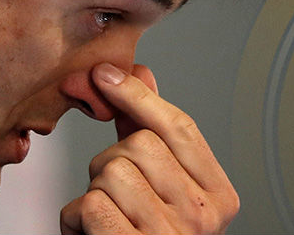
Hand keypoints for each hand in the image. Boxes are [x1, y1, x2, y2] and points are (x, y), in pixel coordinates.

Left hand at [60, 63, 239, 233]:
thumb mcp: (161, 189)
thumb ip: (153, 134)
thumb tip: (140, 75)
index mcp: (219, 197)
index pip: (181, 128)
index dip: (139, 96)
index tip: (106, 75)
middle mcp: (202, 219)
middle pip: (140, 145)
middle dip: (111, 160)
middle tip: (113, 191)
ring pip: (111, 172)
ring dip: (92, 192)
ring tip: (104, 217)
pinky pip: (90, 206)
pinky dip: (74, 220)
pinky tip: (89, 234)